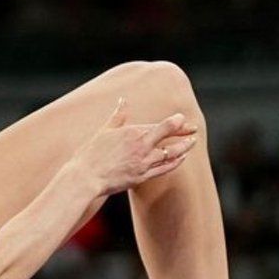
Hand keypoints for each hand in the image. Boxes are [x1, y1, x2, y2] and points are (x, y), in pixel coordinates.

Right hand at [75, 98, 198, 196]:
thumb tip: (123, 100)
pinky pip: (164, 169)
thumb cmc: (90, 155)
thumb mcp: (104, 131)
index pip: (161, 126)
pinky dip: (174, 163)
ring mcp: (143, 162)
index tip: (183, 120)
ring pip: (171, 154)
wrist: (84, 178)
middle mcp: (141, 146)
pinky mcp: (141, 177)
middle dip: (184, 133)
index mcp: (133, 132)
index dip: (176, 123)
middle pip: (170, 138)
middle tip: (194, 130)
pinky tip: (180, 159)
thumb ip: (118, 116)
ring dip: (184, 148)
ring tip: (192, 144)